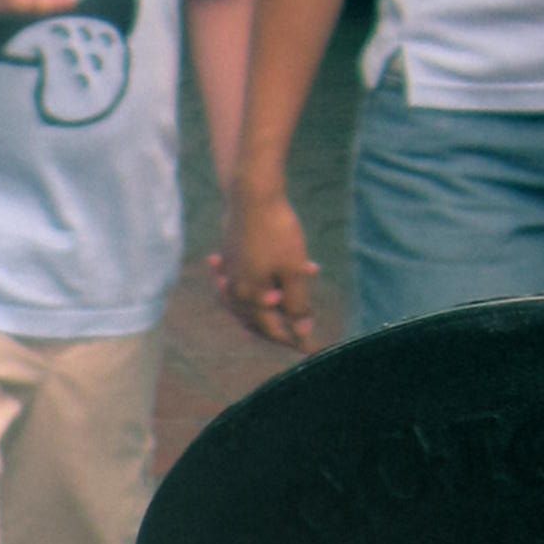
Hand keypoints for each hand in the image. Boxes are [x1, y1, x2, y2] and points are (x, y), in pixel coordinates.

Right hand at [210, 185, 317, 351]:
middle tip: (300, 335)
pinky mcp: (230, 256)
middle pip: (257, 321)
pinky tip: (271, 281)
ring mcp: (230, 273)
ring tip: (281, 313)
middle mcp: (234, 290)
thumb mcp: (293, 270)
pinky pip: (246, 281)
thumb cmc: (275, 232)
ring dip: (268, 310)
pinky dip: (261, 286)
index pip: (273, 330)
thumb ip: (297, 304)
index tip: (313, 349)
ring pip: (249, 303)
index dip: (295, 341)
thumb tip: (302, 331)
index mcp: (250, 297)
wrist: (251, 194)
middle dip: (279, 329)